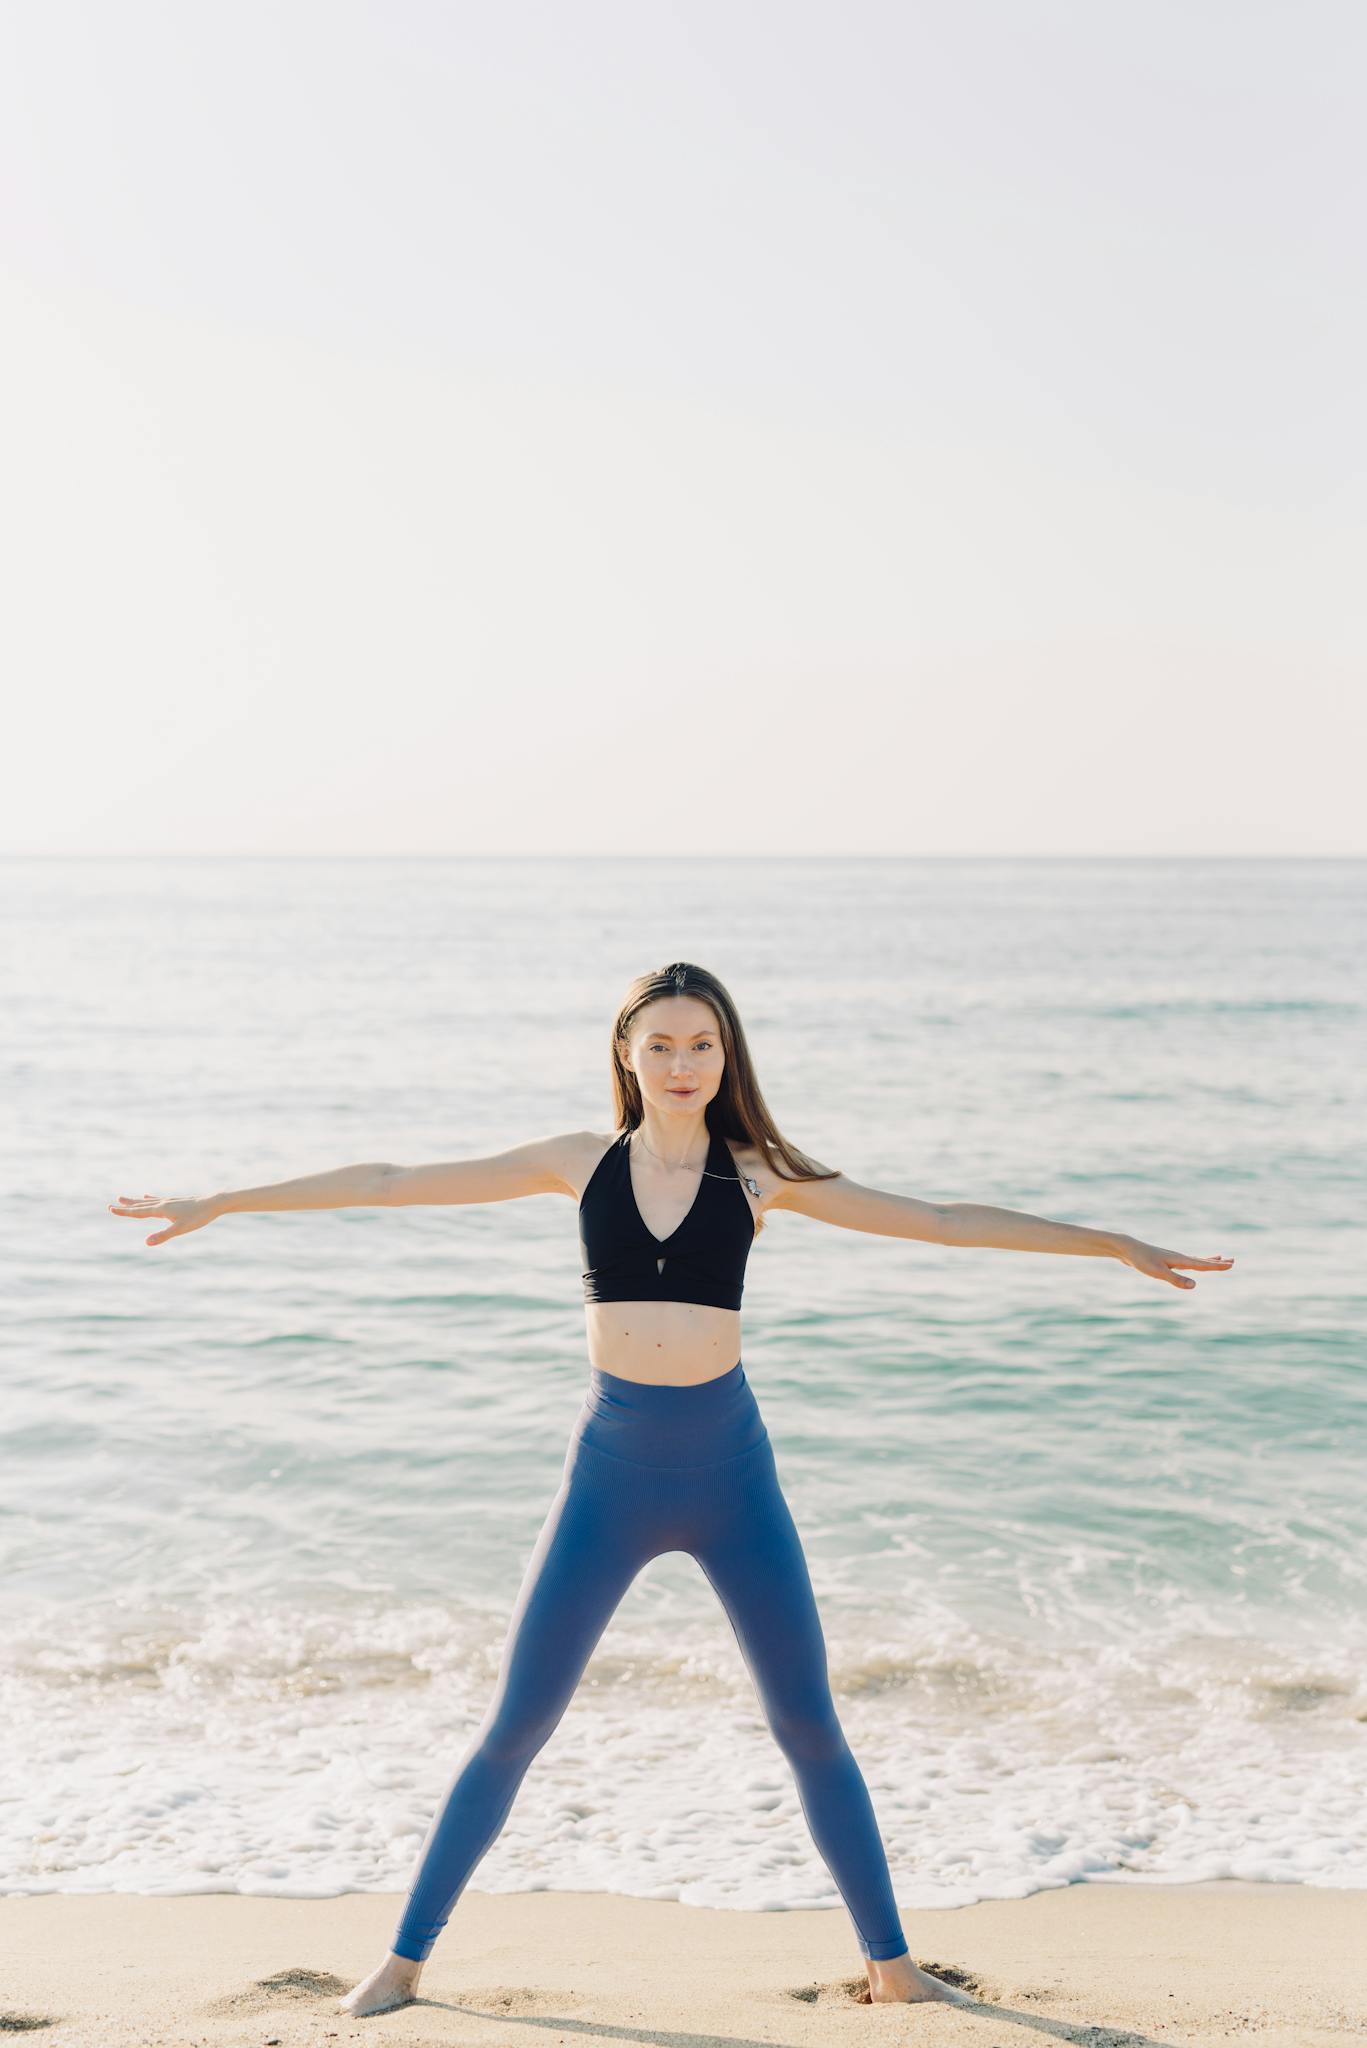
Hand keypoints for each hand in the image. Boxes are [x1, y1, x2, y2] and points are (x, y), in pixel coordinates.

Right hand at [107, 1192, 220, 1246]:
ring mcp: (170, 1201)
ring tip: (124, 1198)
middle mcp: (163, 1203)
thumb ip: (163, 1236)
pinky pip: (158, 1199)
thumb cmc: (198, 1217)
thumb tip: (146, 1242)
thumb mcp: (180, 1229)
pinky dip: (150, 1199)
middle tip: (111, 1204)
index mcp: (161, 1210)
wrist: (214, 1203)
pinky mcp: (176, 1201)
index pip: (138, 1212)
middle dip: (126, 1206)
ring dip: (135, 1201)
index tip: (110, 1209)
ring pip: (148, 1201)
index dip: (124, 1212)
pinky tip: (148, 1196)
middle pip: (140, 1205)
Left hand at [1110, 1234, 1234, 1289]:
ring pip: (1194, 1260)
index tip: (1231, 1264)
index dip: (1217, 1266)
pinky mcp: (1165, 1260)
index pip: (1203, 1265)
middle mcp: (1178, 1257)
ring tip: (1219, 1258)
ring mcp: (1172, 1258)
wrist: (1126, 1248)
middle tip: (1233, 1261)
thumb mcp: (1158, 1273)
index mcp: (1180, 1260)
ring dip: (1207, 1260)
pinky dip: (1194, 1262)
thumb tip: (1195, 1285)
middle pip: (1202, 1261)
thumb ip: (1176, 1280)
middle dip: (1217, 1262)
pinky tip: (1191, 1263)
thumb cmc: (1141, 1260)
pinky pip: (1185, 1262)